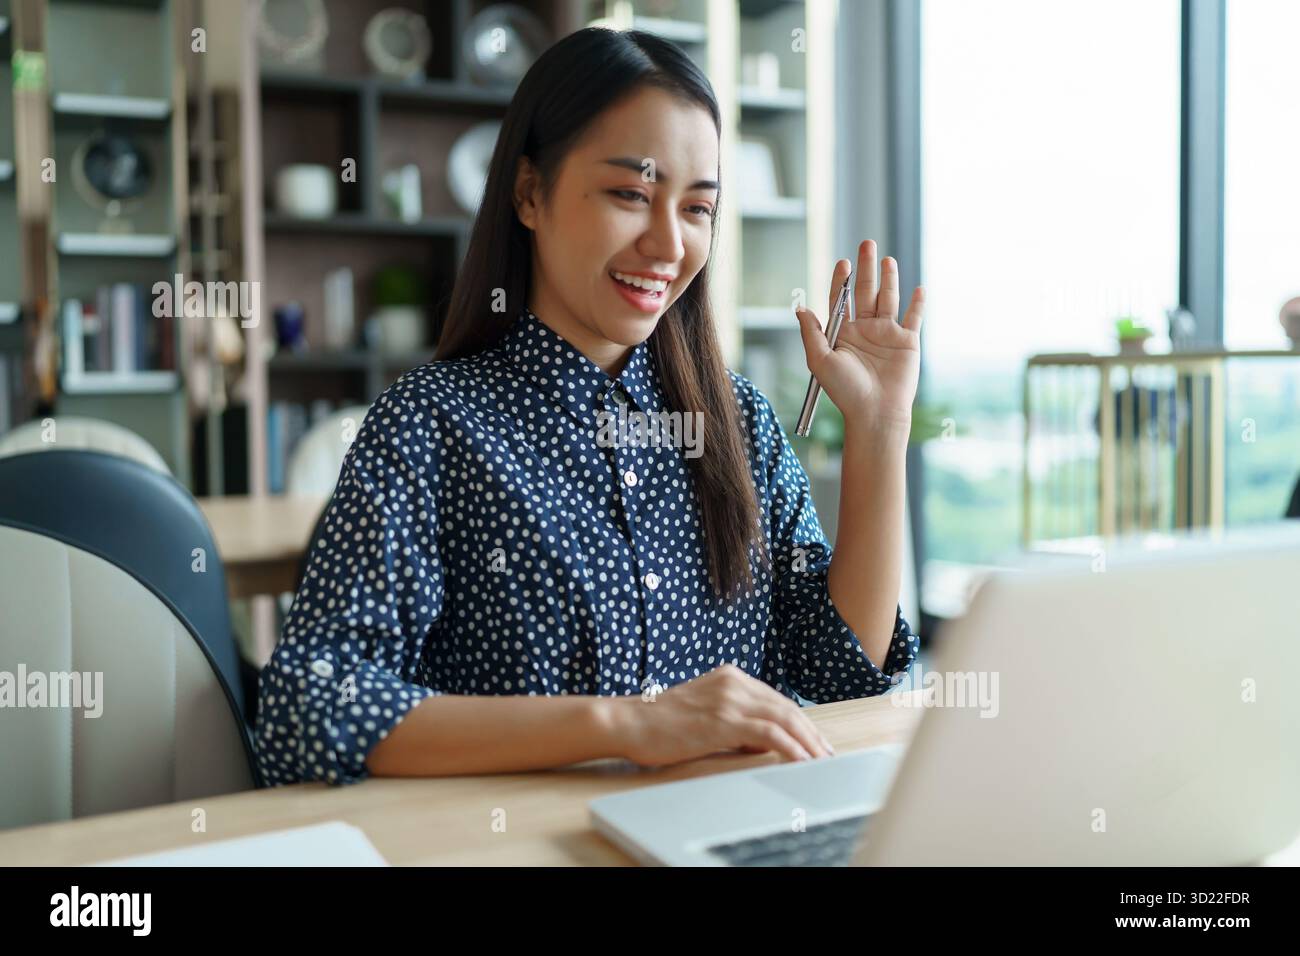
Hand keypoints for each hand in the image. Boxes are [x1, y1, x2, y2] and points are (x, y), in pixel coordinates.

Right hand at [609, 664, 834, 766]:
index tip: (814, 742)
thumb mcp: (704, 715)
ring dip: (807, 742)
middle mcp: (733, 682)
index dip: (799, 722)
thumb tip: (763, 744)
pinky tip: (801, 762)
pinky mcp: (724, 719)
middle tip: (827, 755)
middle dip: (811, 733)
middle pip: (786, 707)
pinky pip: (769, 734)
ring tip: (821, 762)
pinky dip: (791, 748)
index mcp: (730, 677)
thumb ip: (734, 723)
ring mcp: (729, 698)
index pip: (776, 700)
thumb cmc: (659, 724)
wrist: (628, 721)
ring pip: (784, 718)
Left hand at [794, 239, 924, 430]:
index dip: (841, 280)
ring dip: (889, 278)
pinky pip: (914, 318)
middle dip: (865, 268)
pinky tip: (918, 288)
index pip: (841, 299)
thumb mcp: (819, 360)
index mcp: (844, 333)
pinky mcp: (907, 343)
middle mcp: (865, 330)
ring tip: (886, 259)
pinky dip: (917, 303)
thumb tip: (800, 307)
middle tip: (865, 244)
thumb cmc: (844, 391)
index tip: (842, 263)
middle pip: (865, 292)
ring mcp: (887, 335)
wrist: (874, 413)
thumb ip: (811, 332)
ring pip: (889, 299)